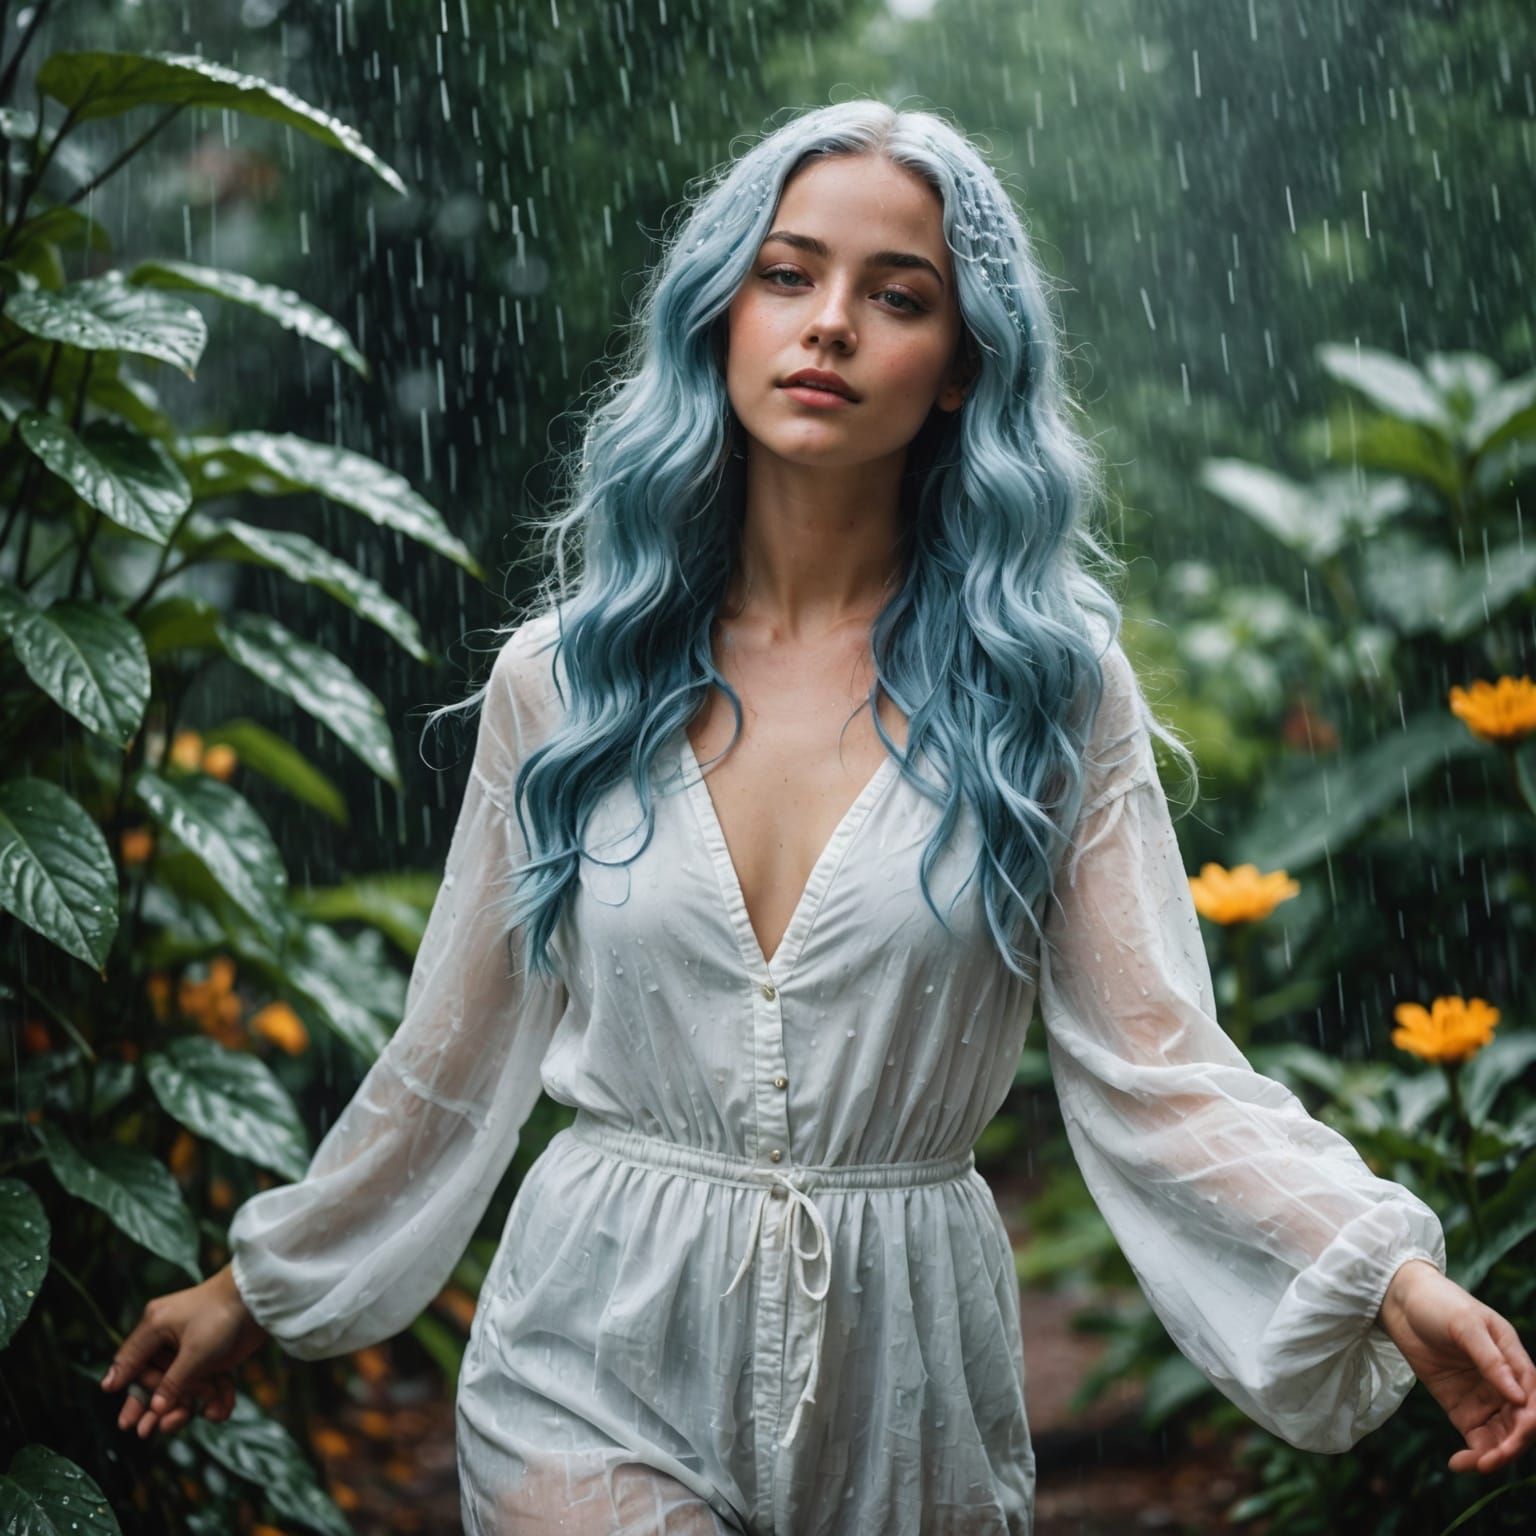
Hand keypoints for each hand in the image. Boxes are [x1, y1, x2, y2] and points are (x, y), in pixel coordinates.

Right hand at [100, 1263, 268, 1439]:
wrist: (260, 1298)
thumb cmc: (221, 1316)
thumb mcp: (194, 1352)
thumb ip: (172, 1383)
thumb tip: (154, 1410)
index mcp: (155, 1326)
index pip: (131, 1362)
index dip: (124, 1387)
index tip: (122, 1416)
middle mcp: (168, 1337)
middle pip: (153, 1379)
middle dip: (153, 1405)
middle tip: (145, 1432)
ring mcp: (190, 1347)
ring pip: (180, 1384)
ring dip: (184, 1404)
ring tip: (182, 1421)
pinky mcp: (212, 1356)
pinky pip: (206, 1381)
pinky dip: (215, 1396)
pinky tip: (219, 1412)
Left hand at [1378, 1257, 1535, 1474]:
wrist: (1399, 1301)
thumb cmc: (1439, 1303)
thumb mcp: (1465, 1324)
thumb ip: (1491, 1360)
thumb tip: (1520, 1397)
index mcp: (1515, 1361)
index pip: (1534, 1402)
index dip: (1528, 1425)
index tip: (1512, 1440)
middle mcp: (1504, 1384)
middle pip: (1520, 1426)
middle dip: (1510, 1447)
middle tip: (1488, 1461)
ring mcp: (1484, 1398)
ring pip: (1501, 1438)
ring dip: (1493, 1456)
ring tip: (1472, 1465)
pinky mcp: (1461, 1408)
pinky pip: (1476, 1439)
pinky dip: (1473, 1455)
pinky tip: (1459, 1463)